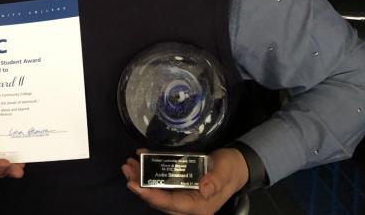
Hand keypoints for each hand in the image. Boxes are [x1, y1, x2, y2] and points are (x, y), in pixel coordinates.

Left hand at [122, 148, 248, 214]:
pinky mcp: (181, 186)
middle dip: (140, 185)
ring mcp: (183, 196)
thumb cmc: (230, 169)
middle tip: (126, 168)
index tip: (133, 185)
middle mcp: (187, 205)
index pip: (169, 204)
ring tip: (129, 164)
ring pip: (157, 191)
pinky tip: (142, 158)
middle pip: (159, 199)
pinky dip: (150, 172)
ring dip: (142, 178)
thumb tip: (204, 189)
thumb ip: (215, 181)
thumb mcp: (225, 172)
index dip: (150, 195)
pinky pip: (162, 183)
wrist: (237, 165)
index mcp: (198, 206)